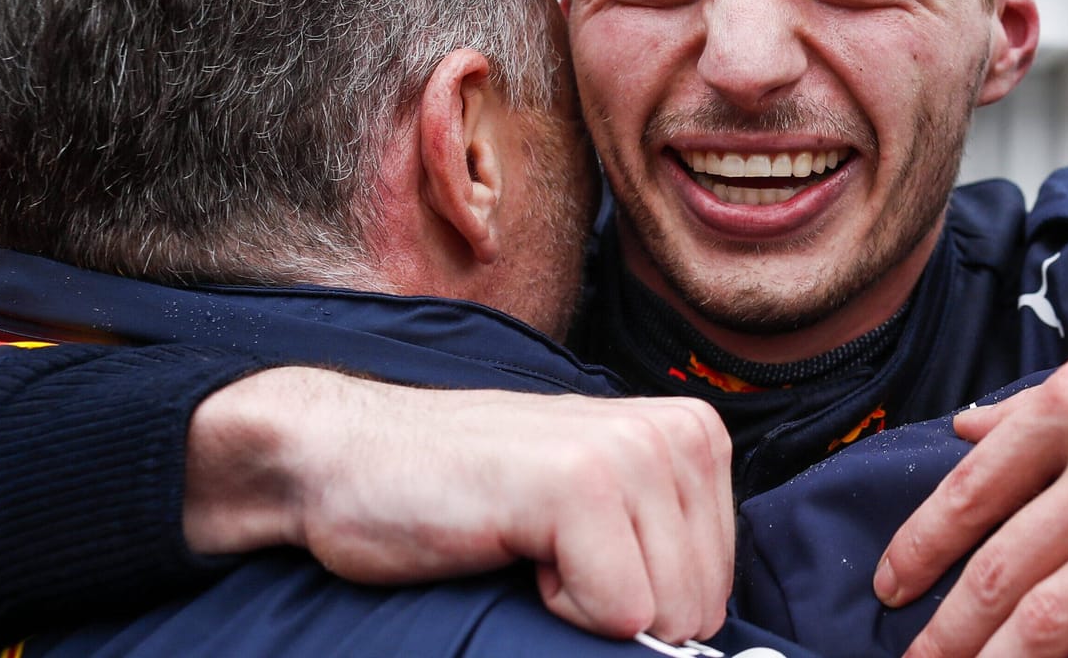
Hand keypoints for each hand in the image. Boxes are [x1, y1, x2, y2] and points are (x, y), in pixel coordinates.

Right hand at [185, 370, 733, 643]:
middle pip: (700, 603)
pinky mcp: (575, 484)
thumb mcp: (600, 508)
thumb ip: (665, 546)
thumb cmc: (467, 494)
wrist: (347, 458)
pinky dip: (556, 605)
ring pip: (665, 611)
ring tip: (529, 541)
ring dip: (585, 602)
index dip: (645, 599)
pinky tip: (513, 546)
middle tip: (548, 549)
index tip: (578, 551)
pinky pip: (619, 610)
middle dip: (623, 607)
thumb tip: (708, 636)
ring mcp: (626, 451)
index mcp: (692, 435)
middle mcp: (674, 432)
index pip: (720, 585)